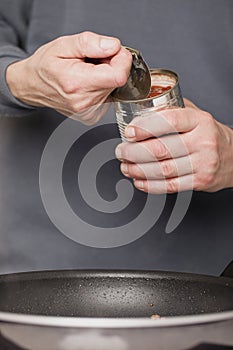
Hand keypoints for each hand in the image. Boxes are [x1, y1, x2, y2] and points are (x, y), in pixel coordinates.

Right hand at [6, 31, 131, 123]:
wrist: (33, 85)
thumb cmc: (45, 65)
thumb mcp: (64, 45)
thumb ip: (90, 43)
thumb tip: (114, 47)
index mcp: (77, 83)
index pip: (118, 76)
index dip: (122, 60)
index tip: (114, 51)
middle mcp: (84, 102)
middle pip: (117, 81)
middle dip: (111, 65)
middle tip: (92, 60)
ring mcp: (87, 112)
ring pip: (113, 89)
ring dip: (105, 76)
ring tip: (86, 72)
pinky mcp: (90, 116)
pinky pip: (107, 98)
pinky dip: (102, 87)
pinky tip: (87, 83)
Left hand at [115, 99, 232, 192]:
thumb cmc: (209, 135)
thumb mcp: (197, 116)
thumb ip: (173, 111)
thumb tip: (142, 107)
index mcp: (200, 121)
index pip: (169, 121)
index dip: (145, 127)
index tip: (129, 131)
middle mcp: (203, 142)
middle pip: (161, 149)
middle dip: (134, 152)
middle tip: (121, 151)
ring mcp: (203, 163)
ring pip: (163, 169)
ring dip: (138, 169)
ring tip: (126, 167)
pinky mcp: (200, 181)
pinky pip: (170, 186)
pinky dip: (150, 185)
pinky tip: (139, 180)